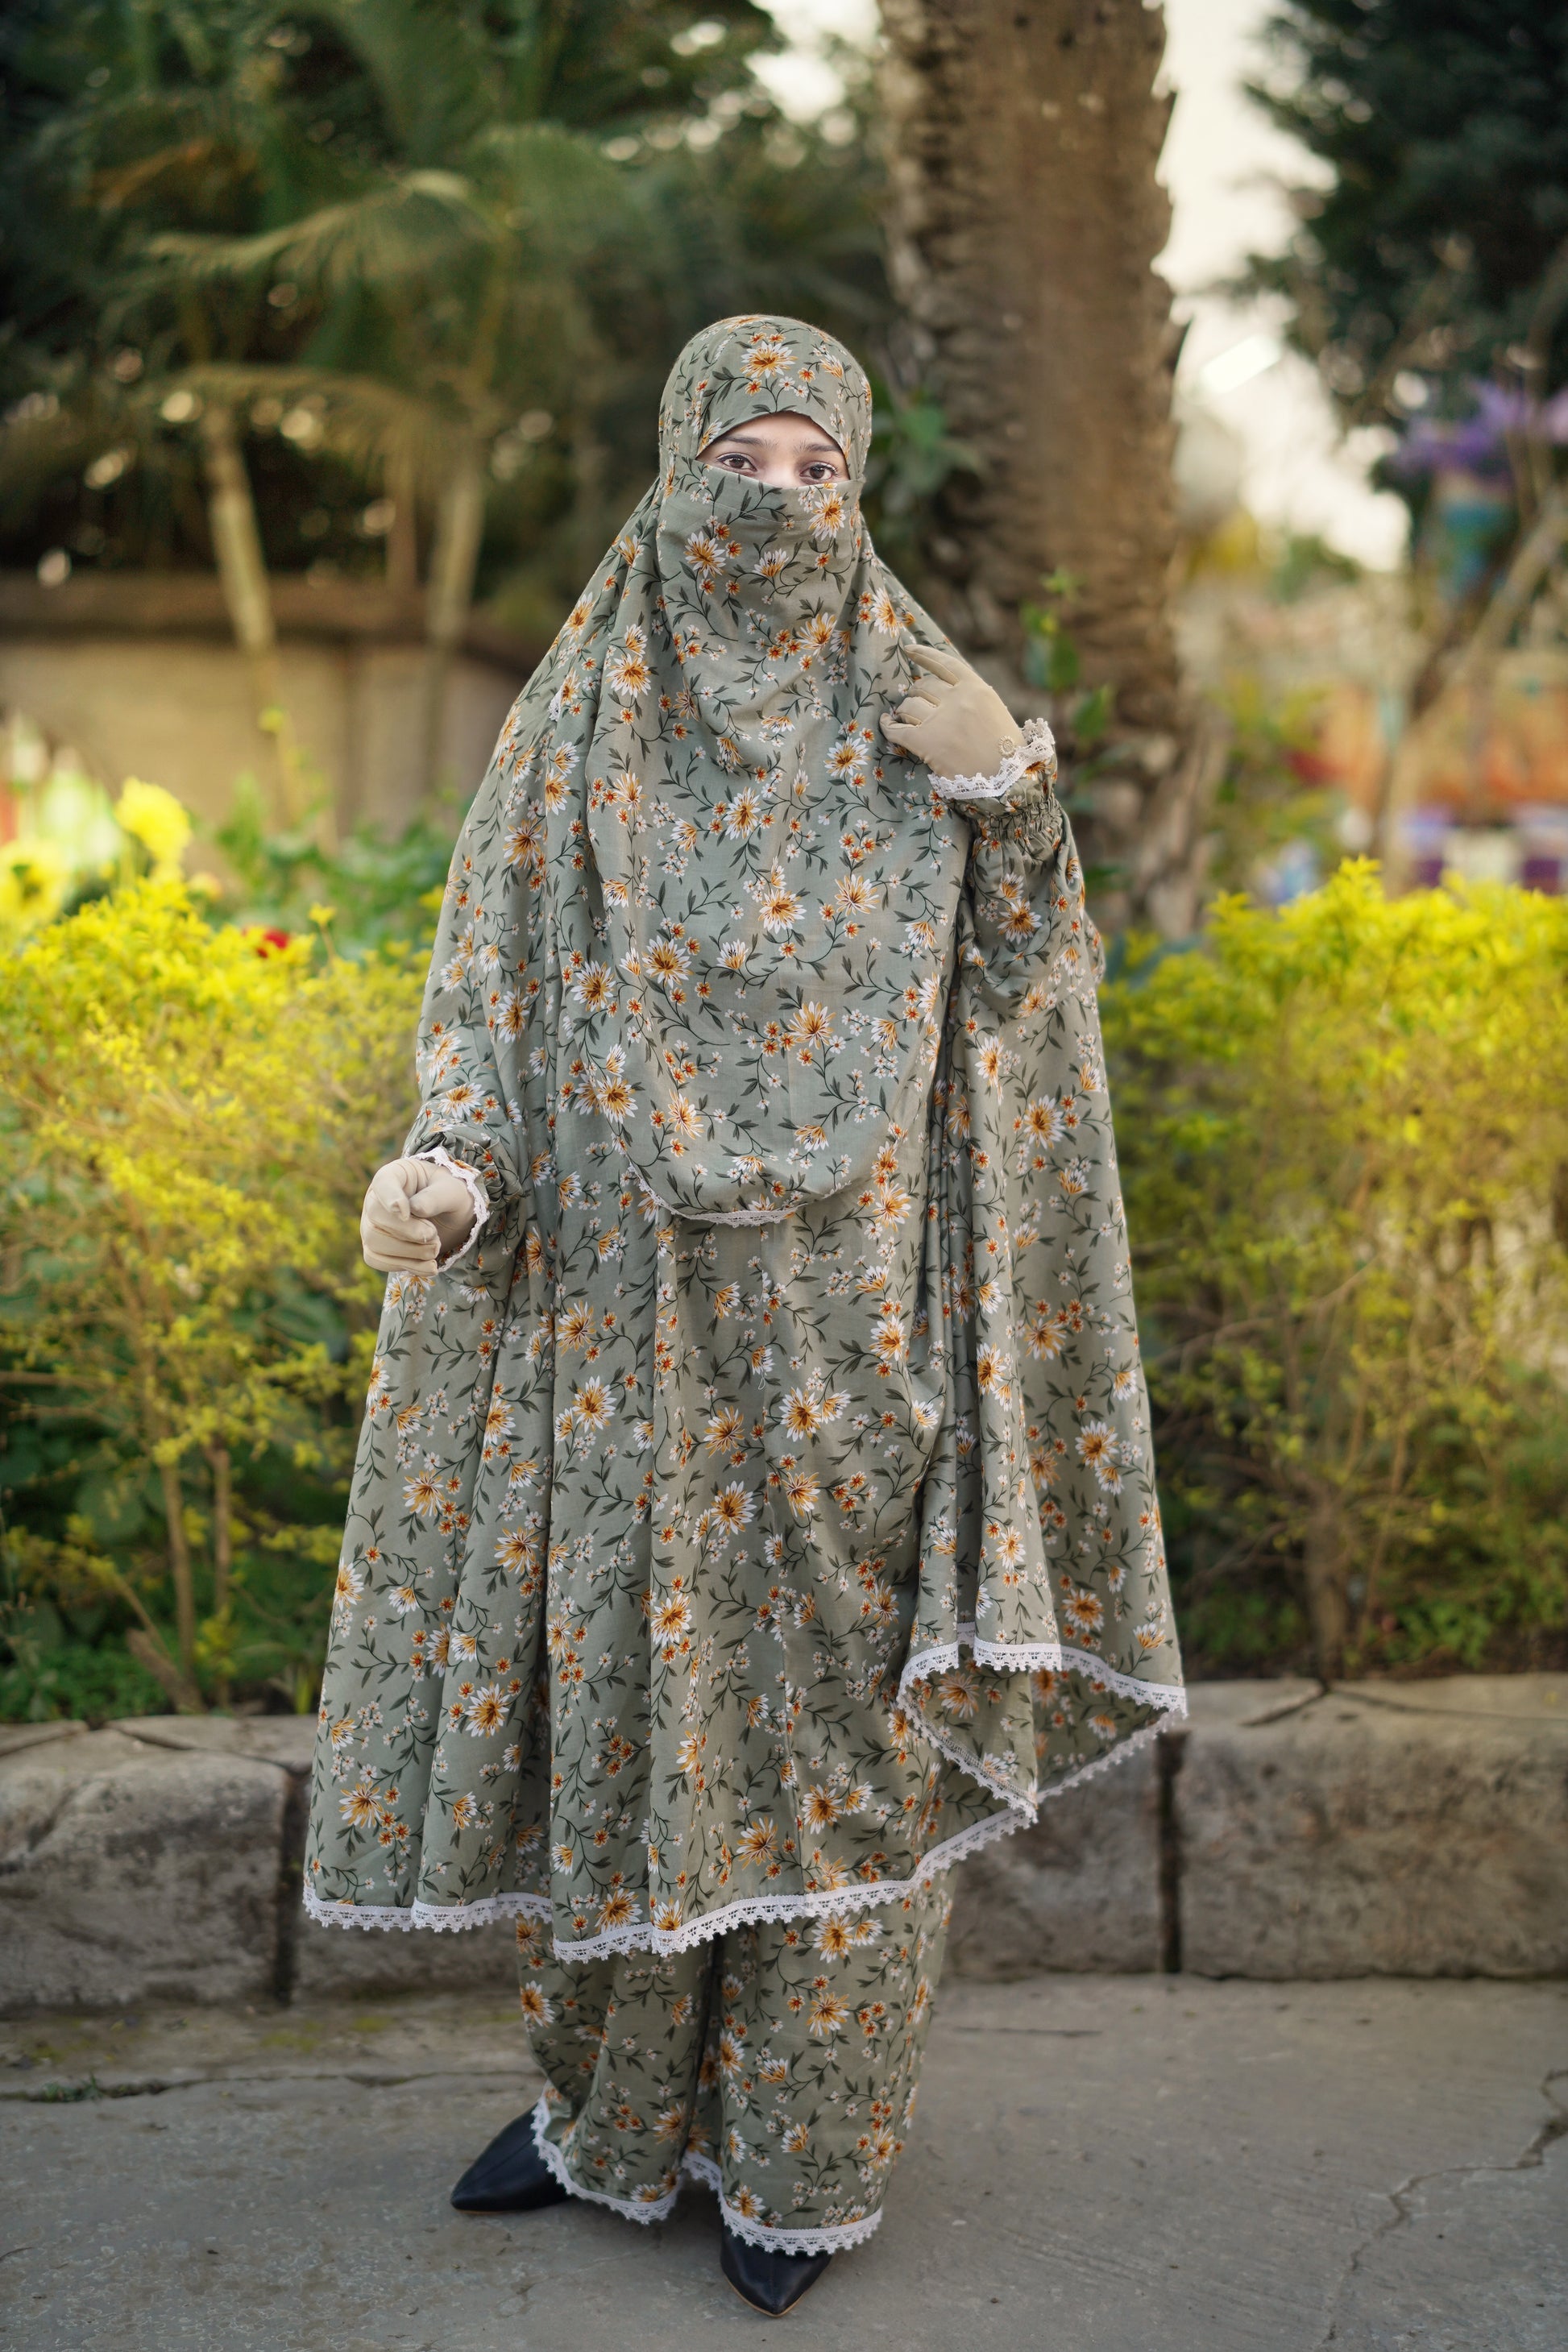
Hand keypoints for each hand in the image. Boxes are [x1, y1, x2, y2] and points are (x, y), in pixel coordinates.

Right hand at [360, 1157, 477, 1274]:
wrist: (451, 1218)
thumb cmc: (450, 1196)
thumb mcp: (453, 1191)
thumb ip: (436, 1197)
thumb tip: (415, 1209)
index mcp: (395, 1175)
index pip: (383, 1182)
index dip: (390, 1197)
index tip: (404, 1211)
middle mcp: (376, 1198)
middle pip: (376, 1216)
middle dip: (406, 1231)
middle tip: (433, 1234)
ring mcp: (372, 1224)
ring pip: (375, 1242)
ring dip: (409, 1251)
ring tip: (436, 1248)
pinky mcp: (376, 1248)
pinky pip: (378, 1260)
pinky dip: (407, 1266)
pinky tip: (430, 1266)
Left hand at [880, 643, 1020, 781]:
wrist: (1008, 780)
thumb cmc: (1005, 749)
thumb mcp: (993, 709)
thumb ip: (969, 695)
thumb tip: (939, 687)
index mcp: (975, 688)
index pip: (943, 663)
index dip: (923, 654)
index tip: (908, 650)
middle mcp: (957, 699)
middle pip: (922, 686)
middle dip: (917, 695)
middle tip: (919, 707)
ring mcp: (941, 720)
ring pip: (908, 706)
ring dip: (905, 713)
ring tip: (909, 721)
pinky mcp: (927, 743)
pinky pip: (897, 730)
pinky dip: (888, 726)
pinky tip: (886, 724)